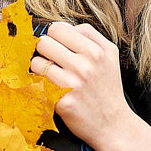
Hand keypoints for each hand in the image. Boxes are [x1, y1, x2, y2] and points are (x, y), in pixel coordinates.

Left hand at [31, 21, 136, 145]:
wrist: (113, 124)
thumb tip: (60, 26)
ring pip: (36, 62)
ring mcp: (73, 83)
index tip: (58, 47)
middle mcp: (85, 65)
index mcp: (96, 50)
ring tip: (52, 76)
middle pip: (43, 42)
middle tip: (53, 62)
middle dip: (45, 51)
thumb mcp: (109, 54)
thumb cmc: (107, 87)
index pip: (58, 28)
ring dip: (40, 69)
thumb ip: (89, 34)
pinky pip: (38, 83)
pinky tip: (53, 90)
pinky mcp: (62, 101)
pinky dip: (41, 85)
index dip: (54, 37)